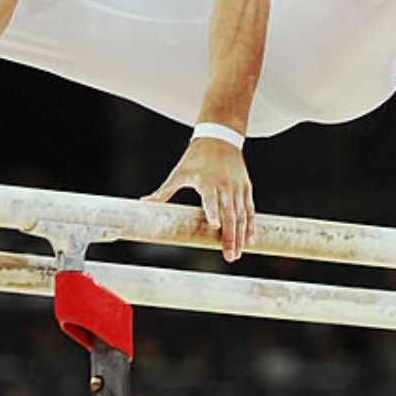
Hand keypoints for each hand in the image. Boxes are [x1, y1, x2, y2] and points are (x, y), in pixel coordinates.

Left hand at [142, 138, 254, 261]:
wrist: (220, 137)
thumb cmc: (196, 157)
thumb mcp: (179, 173)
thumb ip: (164, 191)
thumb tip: (144, 203)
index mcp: (206, 181)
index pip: (210, 199)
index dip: (212, 211)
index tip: (214, 226)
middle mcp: (224, 185)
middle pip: (229, 214)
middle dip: (229, 237)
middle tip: (229, 257)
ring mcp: (237, 187)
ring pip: (241, 215)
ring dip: (240, 236)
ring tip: (237, 254)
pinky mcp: (246, 188)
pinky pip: (249, 209)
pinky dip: (251, 225)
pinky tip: (251, 240)